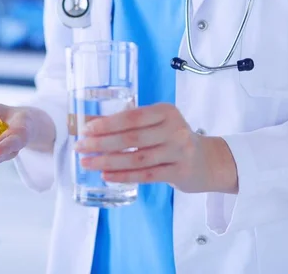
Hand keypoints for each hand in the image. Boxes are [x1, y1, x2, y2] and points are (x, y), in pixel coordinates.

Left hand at [75, 103, 237, 193]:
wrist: (208, 161)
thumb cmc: (174, 138)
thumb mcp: (158, 123)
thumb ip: (131, 122)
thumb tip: (91, 124)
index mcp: (166, 111)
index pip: (132, 116)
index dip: (107, 123)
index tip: (86, 129)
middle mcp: (174, 129)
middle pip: (132, 138)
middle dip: (102, 143)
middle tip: (80, 148)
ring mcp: (179, 151)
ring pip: (137, 158)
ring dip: (108, 162)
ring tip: (89, 163)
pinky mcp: (179, 171)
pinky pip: (146, 175)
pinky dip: (124, 176)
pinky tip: (107, 176)